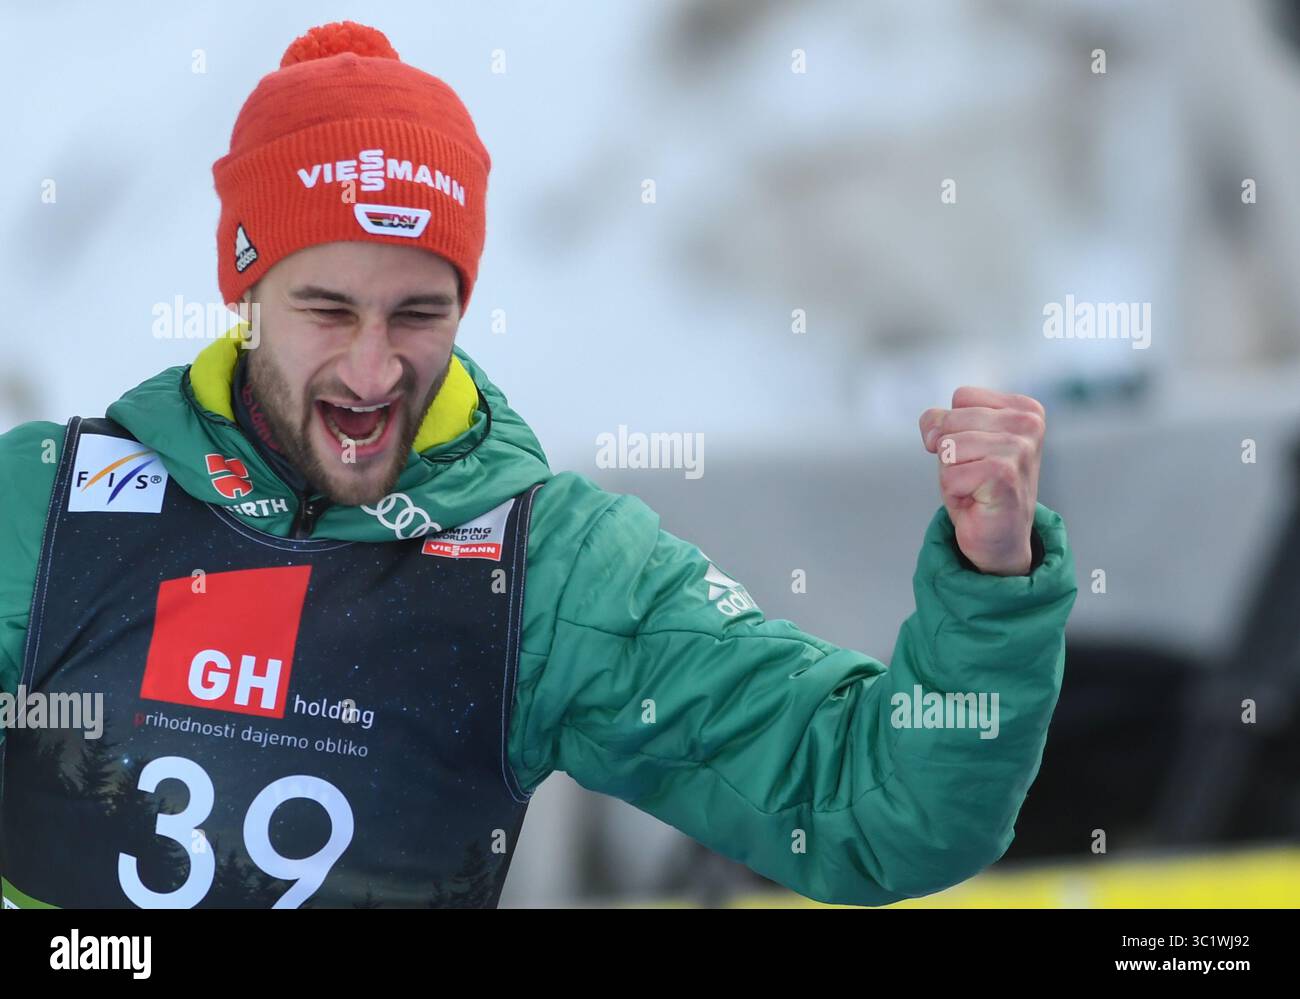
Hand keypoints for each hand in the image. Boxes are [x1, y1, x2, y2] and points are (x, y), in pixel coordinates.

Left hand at [918, 386, 1044, 575]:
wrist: (1000, 539)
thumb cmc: (979, 487)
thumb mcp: (957, 442)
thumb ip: (940, 422)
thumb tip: (932, 434)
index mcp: (1025, 409)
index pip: (962, 398)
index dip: (954, 428)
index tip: (977, 454)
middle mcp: (1028, 423)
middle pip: (951, 420)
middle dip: (951, 453)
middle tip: (975, 475)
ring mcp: (1019, 448)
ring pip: (948, 446)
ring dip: (952, 474)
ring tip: (976, 487)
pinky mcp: (1004, 474)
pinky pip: (949, 474)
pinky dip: (955, 493)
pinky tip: (978, 500)